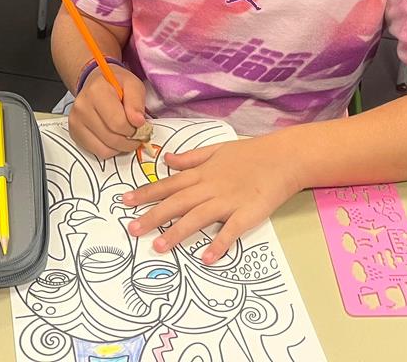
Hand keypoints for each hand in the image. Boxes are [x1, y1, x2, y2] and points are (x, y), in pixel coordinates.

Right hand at [69, 65, 147, 159]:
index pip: (118, 123)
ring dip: (121, 147)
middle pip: (112, 138)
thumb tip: (138, 122)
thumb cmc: (116, 84)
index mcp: (96, 91)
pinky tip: (114, 137)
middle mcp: (82, 107)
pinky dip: (110, 149)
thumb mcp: (132, 84)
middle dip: (129, 140)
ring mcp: (75, 122)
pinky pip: (97, 152)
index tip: (139, 124)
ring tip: (125, 135)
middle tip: (136, 133)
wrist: (95, 84)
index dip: (134, 129)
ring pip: (105, 149)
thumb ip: (136, 102)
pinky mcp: (74, 133)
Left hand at [120, 133, 296, 264]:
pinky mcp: (247, 214)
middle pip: (177, 203)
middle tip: (132, 229)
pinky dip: (219, 244)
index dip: (146, 192)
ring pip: (197, 217)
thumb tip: (166, 160)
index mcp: (202, 173)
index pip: (168, 184)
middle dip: (153, 216)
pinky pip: (230, 231)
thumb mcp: (216, 149)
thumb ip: (191, 158)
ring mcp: (228, 202)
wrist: (282, 158)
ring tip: (159, 247)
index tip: (124, 200)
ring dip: (178, 232)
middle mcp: (210, 188)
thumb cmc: (249, 154)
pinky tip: (207, 258)